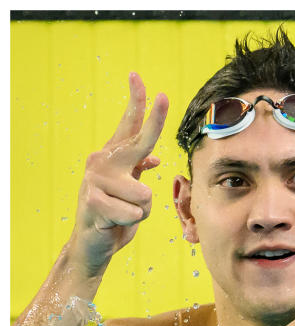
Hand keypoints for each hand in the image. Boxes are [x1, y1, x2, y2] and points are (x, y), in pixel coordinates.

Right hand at [72, 72, 168, 273]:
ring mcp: (96, 180)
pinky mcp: (94, 200)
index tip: (138, 76)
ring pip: (145, 194)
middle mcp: (103, 161)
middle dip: (154, 119)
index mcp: (114, 157)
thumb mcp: (131, 192)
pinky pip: (135, 213)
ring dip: (142, 211)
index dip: (136, 101)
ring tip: (123, 213)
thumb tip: (153, 160)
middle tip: (165, 94)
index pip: (128, 125)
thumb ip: (138, 173)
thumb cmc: (116, 215)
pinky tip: (113, 221)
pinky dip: (131, 222)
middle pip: (139, 141)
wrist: (93, 242)